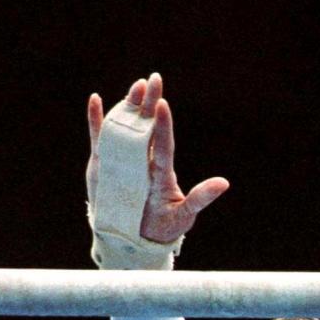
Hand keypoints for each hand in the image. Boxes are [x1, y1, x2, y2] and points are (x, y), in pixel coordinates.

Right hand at [86, 72, 229, 243]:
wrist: (135, 239)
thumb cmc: (163, 227)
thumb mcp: (184, 216)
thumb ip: (200, 198)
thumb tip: (224, 183)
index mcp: (161, 173)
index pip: (163, 145)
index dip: (163, 126)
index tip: (163, 105)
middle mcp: (143, 162)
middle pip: (146, 129)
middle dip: (149, 105)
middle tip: (154, 80)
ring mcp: (123, 161)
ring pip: (125, 129)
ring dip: (128, 107)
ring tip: (135, 86)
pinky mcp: (103, 165)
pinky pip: (99, 139)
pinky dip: (96, 120)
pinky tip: (95, 99)